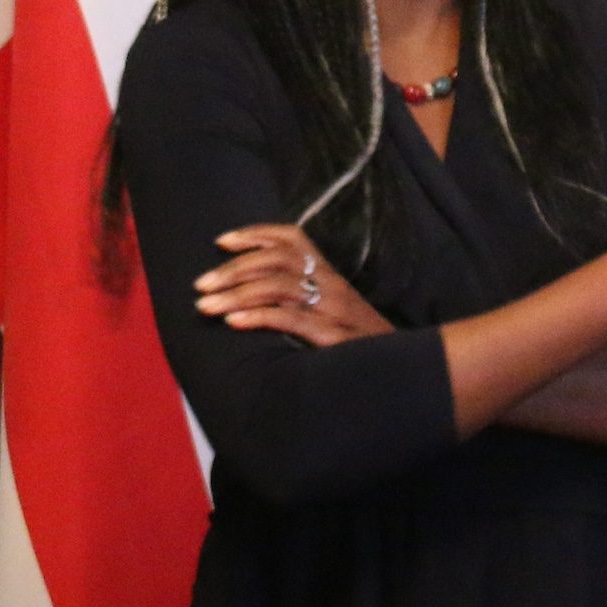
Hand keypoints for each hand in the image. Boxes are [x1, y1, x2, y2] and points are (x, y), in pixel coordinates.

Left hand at [193, 223, 392, 347]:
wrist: (405, 373)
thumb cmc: (361, 346)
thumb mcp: (334, 313)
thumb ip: (303, 300)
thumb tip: (254, 294)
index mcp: (329, 276)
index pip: (292, 239)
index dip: (256, 233)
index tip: (222, 241)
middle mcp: (331, 286)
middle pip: (277, 259)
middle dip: (233, 268)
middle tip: (201, 283)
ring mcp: (333, 310)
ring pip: (278, 286)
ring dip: (236, 293)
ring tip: (205, 306)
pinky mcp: (333, 337)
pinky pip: (290, 319)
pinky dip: (257, 317)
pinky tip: (233, 322)